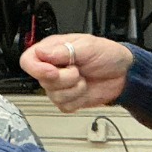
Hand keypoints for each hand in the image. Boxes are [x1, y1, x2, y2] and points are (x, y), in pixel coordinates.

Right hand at [19, 33, 133, 112]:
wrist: (123, 74)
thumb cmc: (107, 55)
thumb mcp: (88, 46)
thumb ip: (64, 50)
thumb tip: (42, 52)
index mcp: (52, 50)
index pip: (28, 60)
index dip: (36, 68)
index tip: (53, 71)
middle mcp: (52, 67)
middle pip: (41, 80)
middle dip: (63, 78)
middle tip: (77, 70)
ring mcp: (59, 85)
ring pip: (52, 95)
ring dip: (73, 89)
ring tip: (83, 79)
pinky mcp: (67, 99)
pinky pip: (63, 106)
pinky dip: (77, 99)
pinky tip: (84, 89)